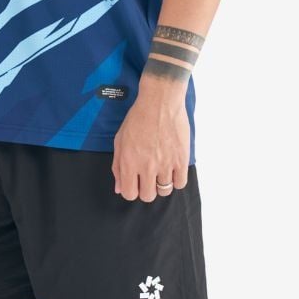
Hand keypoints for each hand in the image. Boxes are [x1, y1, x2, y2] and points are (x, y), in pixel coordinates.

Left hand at [110, 84, 190, 200]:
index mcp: (129, 162)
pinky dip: (177, 179)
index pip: (129, 194)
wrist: (159, 102)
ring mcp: (165, 164)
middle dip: (147, 189)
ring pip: (164, 191)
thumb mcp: (120, 140)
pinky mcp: (181, 159)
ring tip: (162, 171)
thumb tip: (119, 188)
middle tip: (149, 177)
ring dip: (162, 184)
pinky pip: (180, 183)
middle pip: (148, 196)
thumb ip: (117, 166)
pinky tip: (173, 169)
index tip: (136, 182)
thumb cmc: (138, 118)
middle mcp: (146, 167)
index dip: (132, 190)